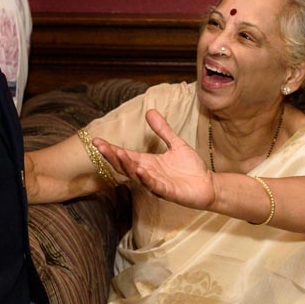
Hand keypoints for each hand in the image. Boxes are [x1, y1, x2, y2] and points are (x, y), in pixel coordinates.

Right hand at [94, 109, 214, 208]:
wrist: (208, 185)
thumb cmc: (190, 168)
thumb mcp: (175, 144)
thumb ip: (162, 130)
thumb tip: (150, 111)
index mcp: (148, 162)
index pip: (125, 155)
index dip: (111, 149)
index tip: (96, 140)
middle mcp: (149, 174)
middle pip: (126, 166)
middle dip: (113, 157)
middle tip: (101, 147)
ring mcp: (157, 184)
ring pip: (137, 176)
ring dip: (128, 166)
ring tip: (119, 154)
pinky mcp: (169, 193)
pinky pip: (155, 186)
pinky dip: (147, 179)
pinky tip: (141, 170)